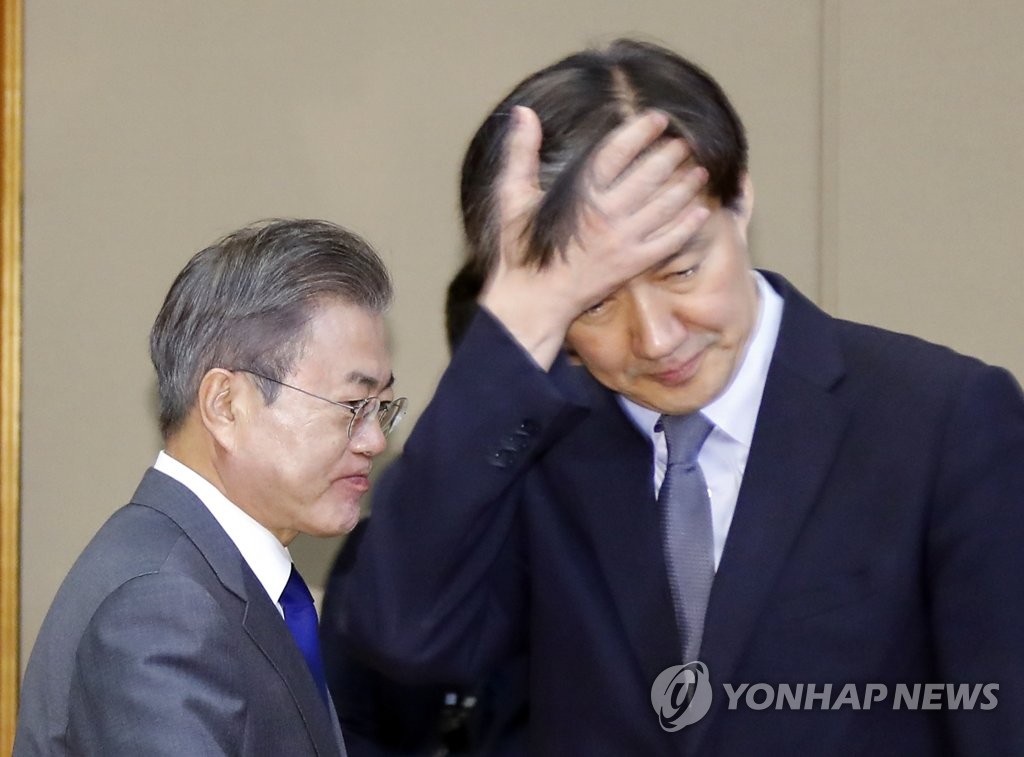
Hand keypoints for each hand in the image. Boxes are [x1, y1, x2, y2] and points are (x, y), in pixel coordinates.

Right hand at [480, 106, 709, 368]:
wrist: (532, 303)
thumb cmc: (519, 249)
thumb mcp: (512, 197)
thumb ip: (520, 153)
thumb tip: (523, 112)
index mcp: (580, 196)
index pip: (617, 152)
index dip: (640, 132)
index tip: (657, 119)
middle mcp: (606, 216)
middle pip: (649, 175)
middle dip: (671, 155)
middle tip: (685, 142)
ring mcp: (623, 242)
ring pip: (664, 206)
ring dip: (685, 185)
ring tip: (699, 170)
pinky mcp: (631, 266)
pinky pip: (668, 242)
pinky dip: (687, 225)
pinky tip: (701, 211)